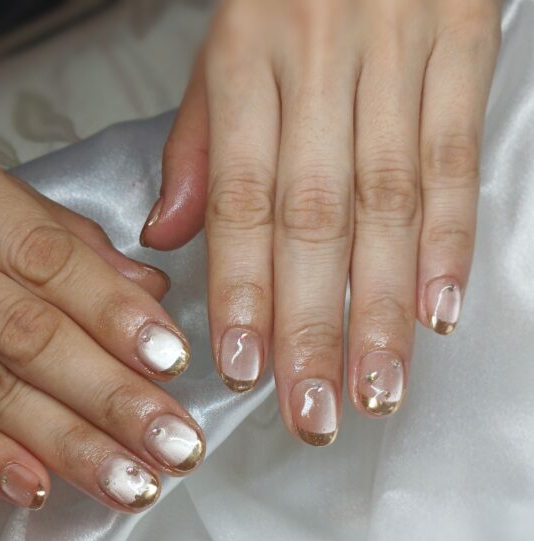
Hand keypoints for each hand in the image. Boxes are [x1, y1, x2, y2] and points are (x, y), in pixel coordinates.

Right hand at [0, 123, 204, 511]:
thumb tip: (145, 288)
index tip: (170, 360)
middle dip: (108, 397)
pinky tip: (37, 488)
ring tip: (130, 482)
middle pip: (23, 333)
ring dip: (65, 442)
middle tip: (173, 443)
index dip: (112, 314)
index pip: (45, 257)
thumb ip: (59, 233)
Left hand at [142, 0, 500, 443]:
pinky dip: (449, 240)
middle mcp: (319, 64)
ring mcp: (396, 56)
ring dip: (381, 309)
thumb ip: (197, 142)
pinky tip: (439, 311)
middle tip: (310, 410)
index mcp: (247, 61)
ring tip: (373, 389)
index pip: (242, 201)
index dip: (244, 291)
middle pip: (314, 220)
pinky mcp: (462, 46)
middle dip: (312, 327)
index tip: (243, 367)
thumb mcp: (223, 42)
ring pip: (387, 205)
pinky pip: (454, 157)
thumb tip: (167, 232)